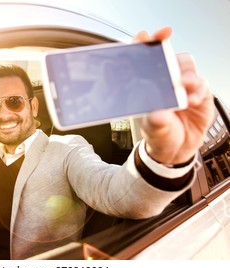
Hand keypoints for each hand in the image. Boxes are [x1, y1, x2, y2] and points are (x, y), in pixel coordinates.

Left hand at [135, 27, 214, 164]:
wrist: (175, 151)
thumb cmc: (158, 135)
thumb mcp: (152, 130)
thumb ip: (155, 121)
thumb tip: (158, 114)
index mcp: (148, 86)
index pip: (145, 61)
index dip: (145, 46)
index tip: (145, 36)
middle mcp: (165, 82)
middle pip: (169, 58)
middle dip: (169, 52)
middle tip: (169, 56)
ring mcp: (183, 87)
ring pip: (187, 67)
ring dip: (186, 73)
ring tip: (184, 85)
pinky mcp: (200, 94)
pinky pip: (202, 85)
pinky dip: (198, 90)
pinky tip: (193, 100)